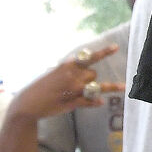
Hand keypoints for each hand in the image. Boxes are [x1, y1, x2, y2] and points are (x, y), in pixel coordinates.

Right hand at [8, 44, 122, 120]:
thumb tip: (79, 65)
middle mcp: (72, 76)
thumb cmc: (39, 87)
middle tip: (80, 83)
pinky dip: (96, 102)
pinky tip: (101, 102)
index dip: (104, 52)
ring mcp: (74, 90)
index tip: (116, 47)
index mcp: (67, 66)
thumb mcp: (52, 72)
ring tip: (123, 87)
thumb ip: (67, 69)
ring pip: (97, 86)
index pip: (88, 57)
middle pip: (93, 73)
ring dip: (108, 87)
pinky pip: (90, 101)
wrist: (28, 104)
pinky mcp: (73, 103)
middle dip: (90, 77)